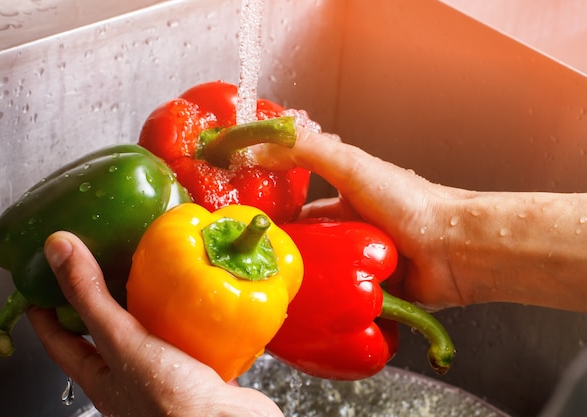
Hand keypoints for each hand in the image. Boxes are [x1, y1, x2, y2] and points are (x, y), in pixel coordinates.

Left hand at [27, 231, 282, 416]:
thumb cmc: (169, 401)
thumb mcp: (121, 342)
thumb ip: (91, 297)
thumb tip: (58, 249)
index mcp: (101, 377)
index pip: (60, 341)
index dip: (45, 313)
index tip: (40, 284)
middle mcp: (130, 375)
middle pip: (106, 331)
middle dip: (102, 297)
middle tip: (100, 261)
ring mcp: (165, 371)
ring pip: (150, 329)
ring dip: (149, 302)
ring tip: (151, 269)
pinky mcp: (199, 365)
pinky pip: (188, 332)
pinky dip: (188, 312)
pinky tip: (196, 294)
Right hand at [258, 127, 466, 309]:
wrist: (454, 249)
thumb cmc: (411, 205)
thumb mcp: (352, 167)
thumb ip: (308, 152)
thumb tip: (260, 148)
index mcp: (348, 200)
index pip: (302, 210)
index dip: (278, 216)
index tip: (252, 226)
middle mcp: (353, 231)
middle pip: (309, 247)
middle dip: (288, 256)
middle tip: (262, 267)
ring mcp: (363, 263)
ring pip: (322, 276)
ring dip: (305, 283)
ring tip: (278, 291)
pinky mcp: (374, 292)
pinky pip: (342, 300)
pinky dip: (327, 304)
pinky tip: (307, 311)